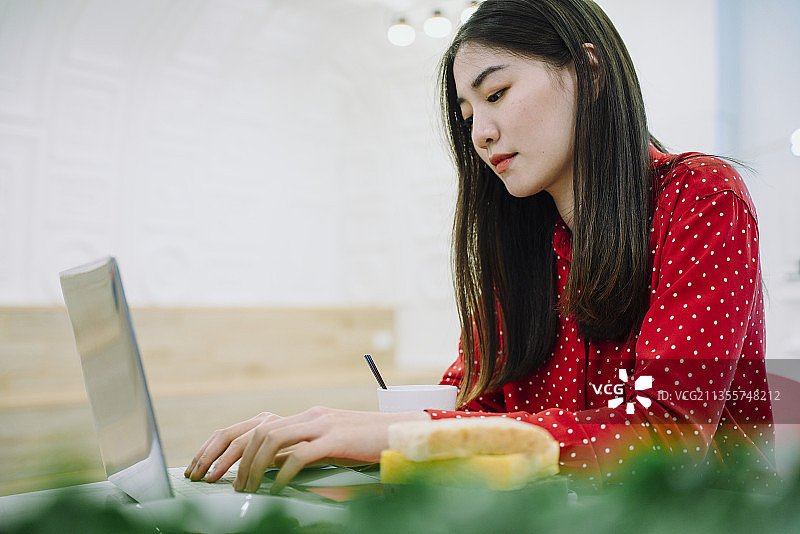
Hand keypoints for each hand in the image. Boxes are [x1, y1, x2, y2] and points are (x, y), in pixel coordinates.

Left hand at [185, 406, 428, 493]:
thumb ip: (306, 452)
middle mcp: (310, 416)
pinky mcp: (336, 439)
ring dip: (252, 466)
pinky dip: (283, 473)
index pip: (258, 426)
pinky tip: (277, 489)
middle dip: (232, 457)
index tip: (213, 468)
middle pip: (257, 431)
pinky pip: (300, 455)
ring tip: (245, 489)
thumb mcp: (333, 448)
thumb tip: (275, 471)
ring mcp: (323, 424)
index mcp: (307, 417)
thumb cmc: (370, 446)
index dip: (230, 446)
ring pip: (272, 439)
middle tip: (221, 483)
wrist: (405, 433)